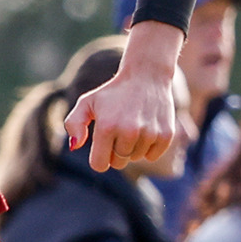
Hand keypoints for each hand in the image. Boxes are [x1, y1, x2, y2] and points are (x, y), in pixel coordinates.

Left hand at [64, 22, 182, 171]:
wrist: (146, 76)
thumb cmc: (112, 93)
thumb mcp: (87, 103)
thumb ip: (74, 124)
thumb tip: (74, 146)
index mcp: (106, 127)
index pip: (99, 165)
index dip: (99, 158)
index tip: (101, 147)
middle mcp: (129, 132)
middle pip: (118, 163)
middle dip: (115, 152)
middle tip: (117, 131)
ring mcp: (150, 133)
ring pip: (135, 158)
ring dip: (132, 148)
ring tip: (132, 126)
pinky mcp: (166, 134)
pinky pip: (152, 156)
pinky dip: (147, 149)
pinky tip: (145, 130)